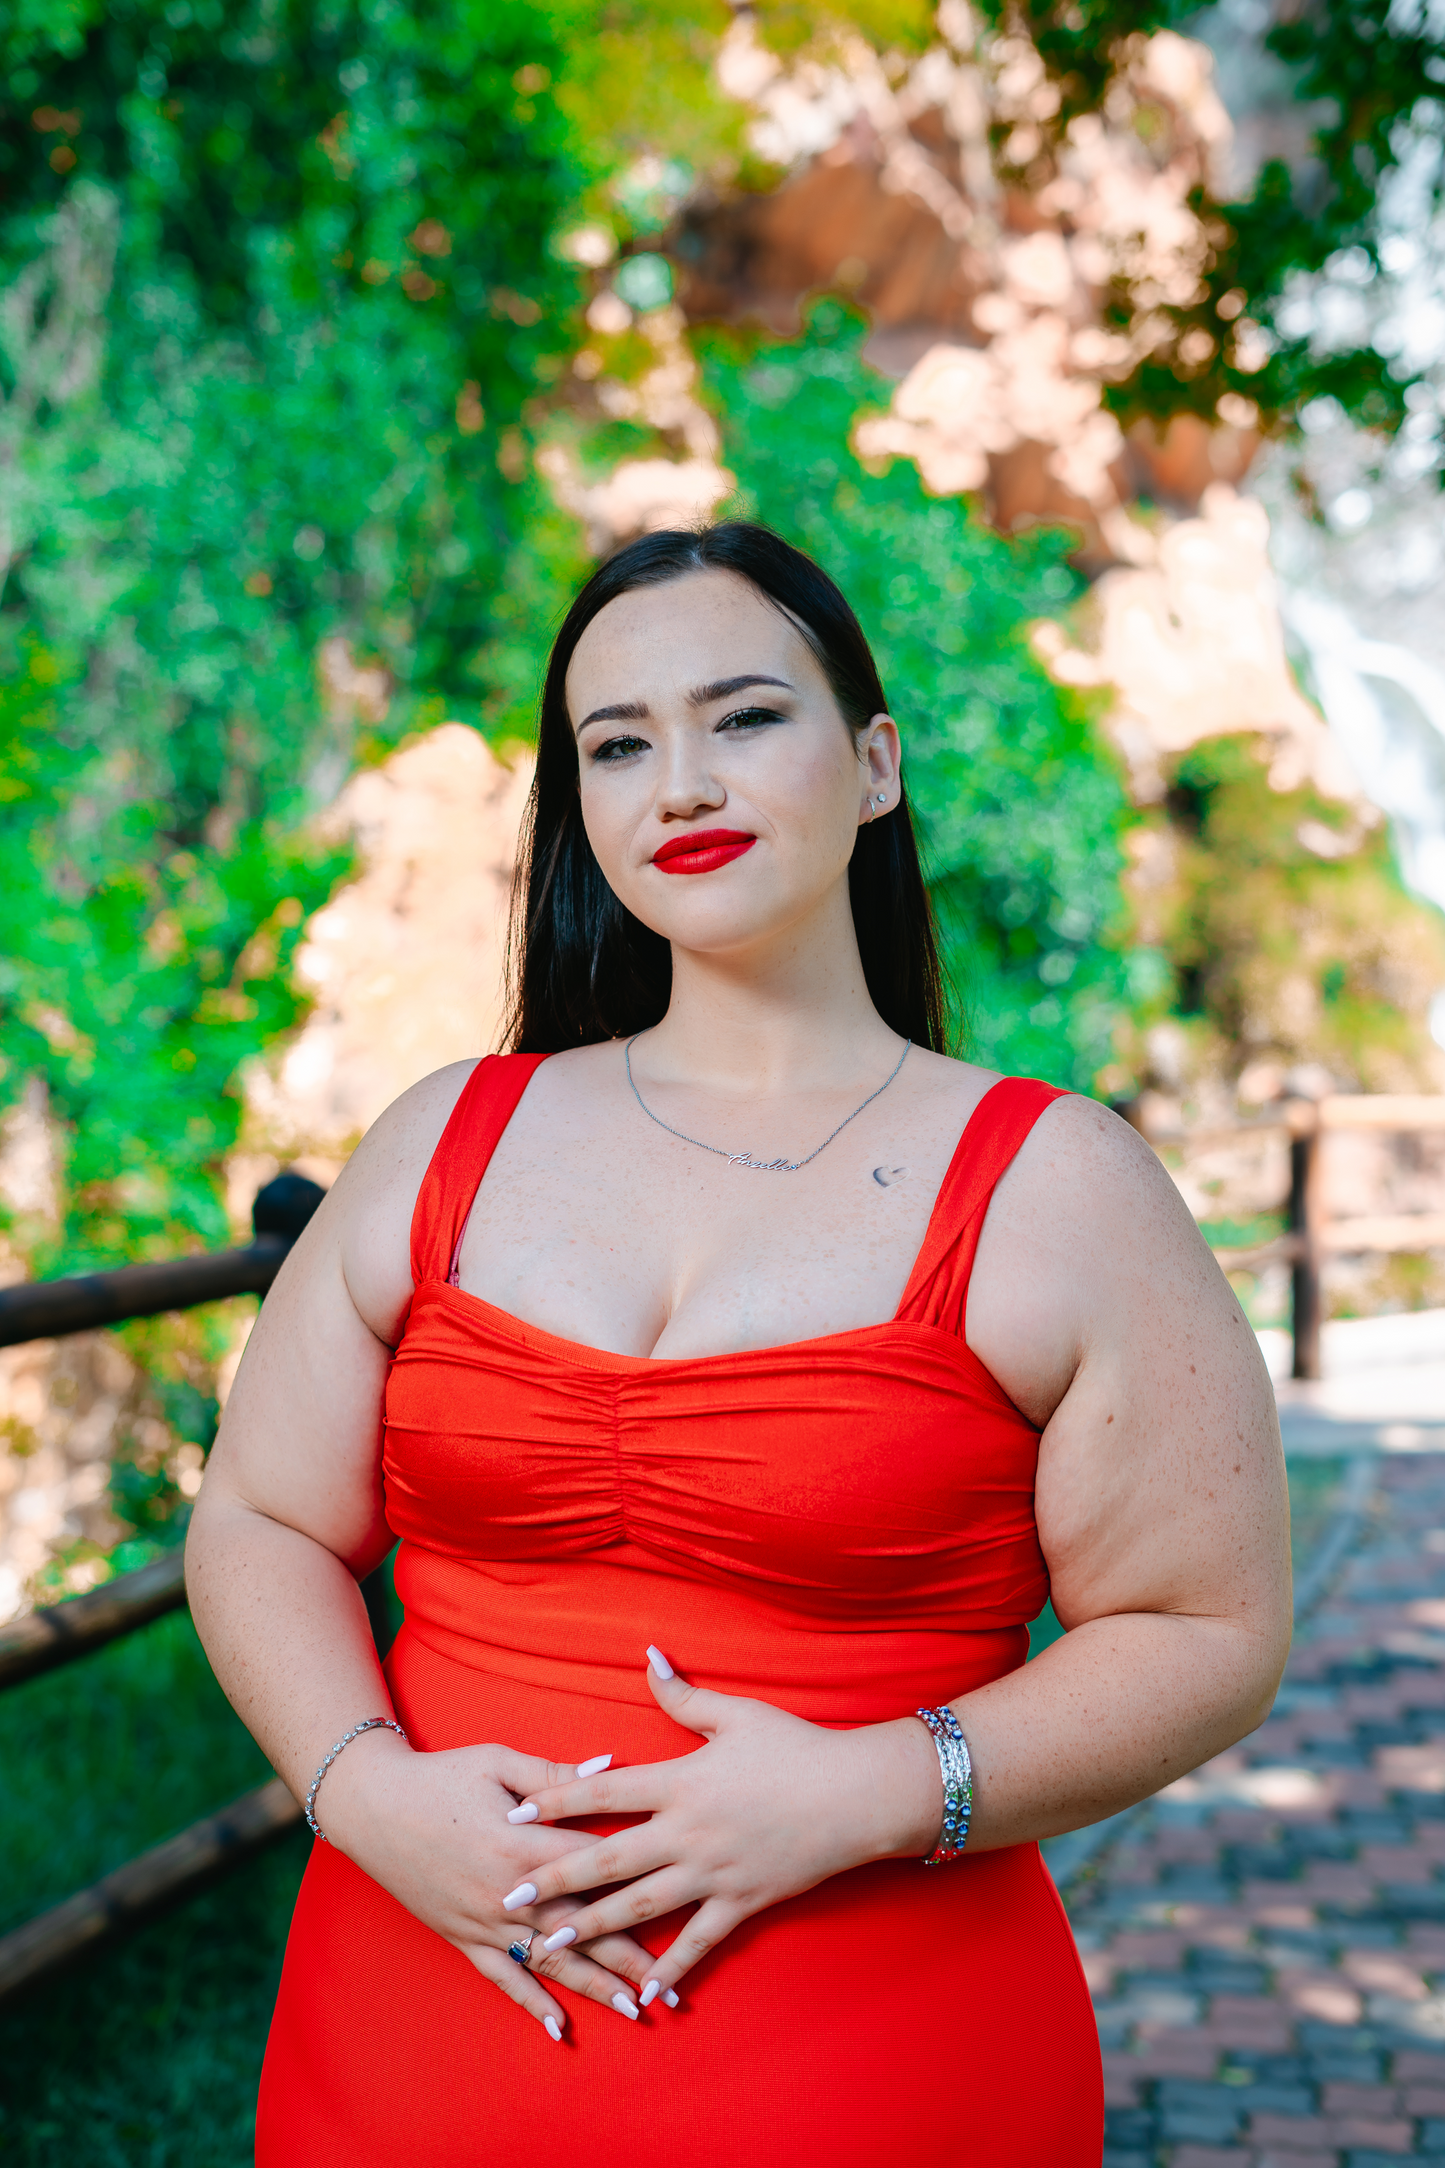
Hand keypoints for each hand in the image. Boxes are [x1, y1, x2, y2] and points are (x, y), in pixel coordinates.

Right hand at [315, 1730, 668, 2038]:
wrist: (372, 1805)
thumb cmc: (441, 1774)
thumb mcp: (499, 1761)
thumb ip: (556, 1773)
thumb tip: (610, 1765)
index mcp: (521, 1843)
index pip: (595, 1868)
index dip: (639, 1888)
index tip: (681, 1909)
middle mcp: (507, 1893)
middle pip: (581, 1929)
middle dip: (629, 1958)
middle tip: (672, 1987)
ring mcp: (483, 1920)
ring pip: (549, 1962)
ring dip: (594, 1987)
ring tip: (634, 2010)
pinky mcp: (461, 1936)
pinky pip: (501, 1978)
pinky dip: (530, 2004)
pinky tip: (558, 2028)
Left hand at [499, 1649, 941, 2005]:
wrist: (856, 1795)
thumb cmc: (795, 1747)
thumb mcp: (736, 1713)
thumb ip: (683, 1695)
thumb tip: (648, 1656)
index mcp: (681, 1782)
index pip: (604, 1792)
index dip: (556, 1800)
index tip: (514, 1814)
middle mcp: (687, 1832)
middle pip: (607, 1860)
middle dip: (553, 1880)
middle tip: (508, 1898)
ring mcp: (713, 1873)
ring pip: (641, 1906)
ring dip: (592, 1928)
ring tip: (550, 1946)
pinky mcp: (743, 1902)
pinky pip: (701, 1941)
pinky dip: (675, 1967)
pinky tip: (647, 1990)